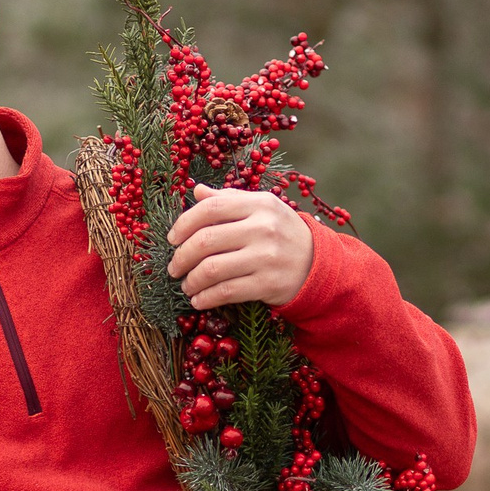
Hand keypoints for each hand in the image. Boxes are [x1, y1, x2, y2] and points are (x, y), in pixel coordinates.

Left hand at [166, 184, 314, 308]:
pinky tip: (199, 299)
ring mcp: (266, 257)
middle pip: (206, 240)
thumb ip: (229, 199)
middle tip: (174, 267)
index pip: (210, 209)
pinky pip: (226, 292)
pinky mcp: (268, 284)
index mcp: (259, 204)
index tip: (172, 239)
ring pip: (212, 269)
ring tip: (186, 285)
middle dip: (182, 256)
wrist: (317, 264)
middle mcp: (263, 228)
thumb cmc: (281, 233)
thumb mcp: (262, 208)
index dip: (184, 223)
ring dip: (191, 281)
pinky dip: (206, 298)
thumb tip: (196, 191)